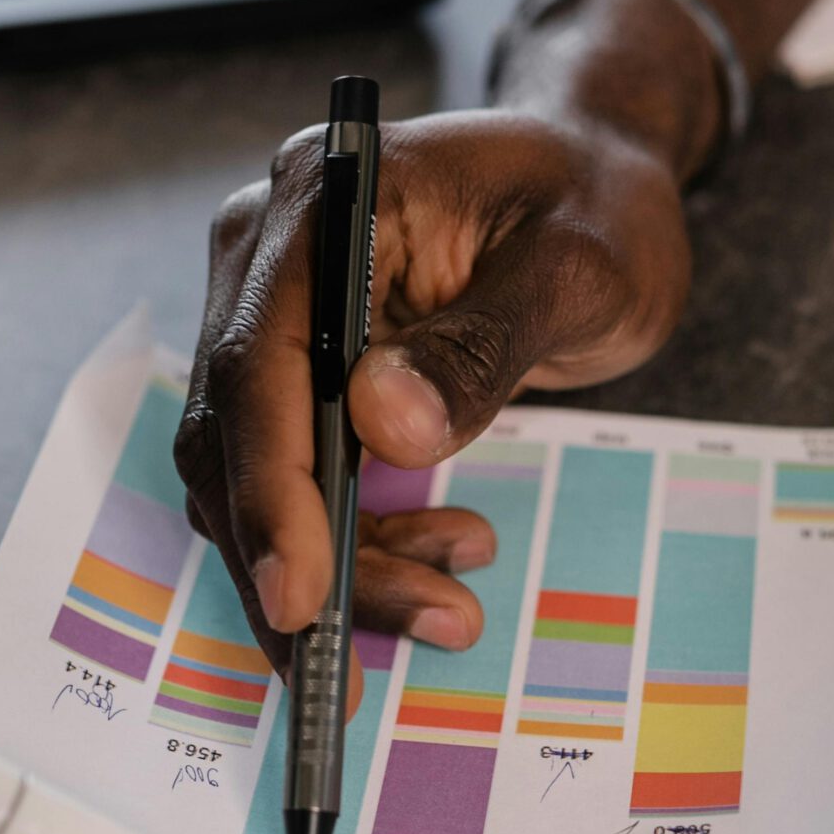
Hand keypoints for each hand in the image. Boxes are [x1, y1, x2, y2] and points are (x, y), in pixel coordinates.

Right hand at [177, 108, 690, 668]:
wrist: (597, 175)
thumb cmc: (595, 202)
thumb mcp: (578, 269)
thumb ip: (483, 343)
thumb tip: (384, 425)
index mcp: (325, 199)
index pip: (259, 360)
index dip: (270, 489)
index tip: (304, 595)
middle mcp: (269, 254)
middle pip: (236, 434)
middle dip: (300, 559)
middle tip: (371, 658)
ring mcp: (274, 312)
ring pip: (257, 476)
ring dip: (336, 567)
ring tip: (448, 611)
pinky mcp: (300, 368)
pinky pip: (297, 479)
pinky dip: (355, 543)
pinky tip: (441, 559)